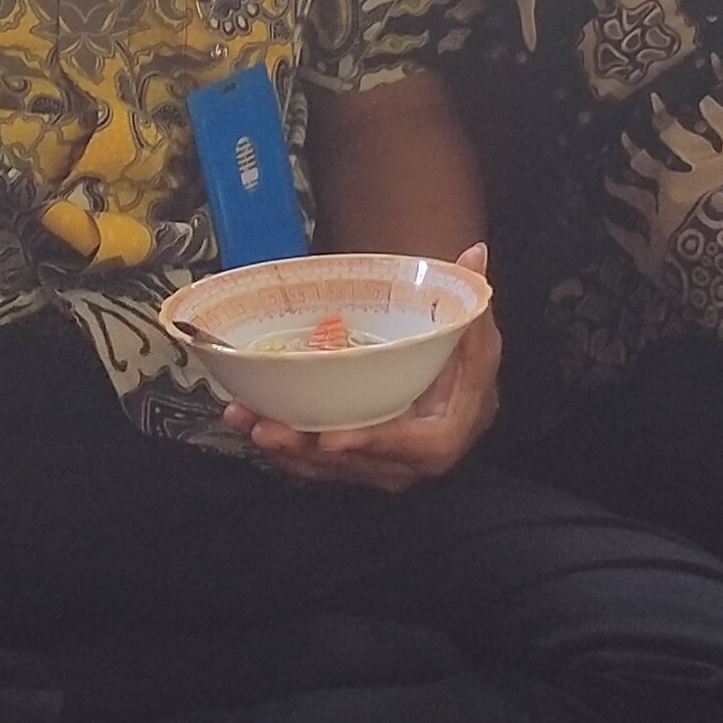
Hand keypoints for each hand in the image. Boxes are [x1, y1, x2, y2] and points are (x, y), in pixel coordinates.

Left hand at [229, 246, 499, 492]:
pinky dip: (285, 447)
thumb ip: (470, 301)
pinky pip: (317, 463)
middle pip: (357, 462)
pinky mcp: (356, 459)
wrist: (456, 386)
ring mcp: (381, 464)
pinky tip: (251, 424)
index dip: (373, 442)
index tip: (330, 438)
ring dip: (286, 448)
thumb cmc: (464, 360)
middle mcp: (411, 459)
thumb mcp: (474, 330)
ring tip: (247, 420)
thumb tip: (474, 255)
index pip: (411, 445)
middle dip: (308, 449)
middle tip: (267, 428)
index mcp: (447, 434)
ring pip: (330, 467)